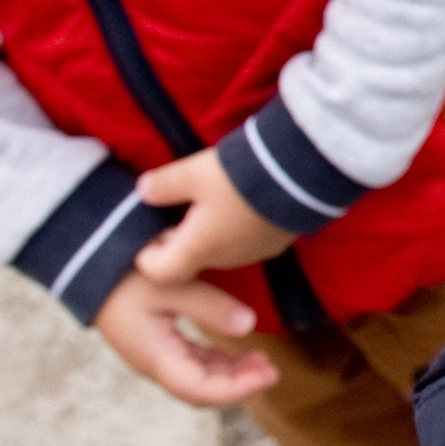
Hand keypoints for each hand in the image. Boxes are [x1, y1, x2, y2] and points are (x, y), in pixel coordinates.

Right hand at [93, 261, 280, 405]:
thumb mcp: (169, 284)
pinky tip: (235, 352)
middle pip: (201, 390)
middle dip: (238, 384)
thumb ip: (209, 306)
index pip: (202, 390)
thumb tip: (248, 326)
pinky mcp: (153, 342)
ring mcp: (152, 354)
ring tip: (261, 361)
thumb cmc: (123, 271)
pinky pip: (189, 361)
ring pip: (196, 377)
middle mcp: (152, 363)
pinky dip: (215, 361)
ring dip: (229, 374)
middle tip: (272, 369)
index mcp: (155, 356)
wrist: (84, 261)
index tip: (270, 375)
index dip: (239, 389)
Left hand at [137, 143, 294, 281]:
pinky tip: (238, 202)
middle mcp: (224, 259)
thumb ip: (164, 184)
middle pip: (189, 262)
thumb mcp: (194, 172)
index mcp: (199, 248)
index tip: (148, 232)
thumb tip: (143, 192)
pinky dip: (231, 230)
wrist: (302, 175)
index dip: (146, 256)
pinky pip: (242, 243)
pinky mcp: (274, 244)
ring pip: (217, 252)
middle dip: (176, 241)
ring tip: (206, 203)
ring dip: (205, 234)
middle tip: (172, 211)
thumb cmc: (238, 177)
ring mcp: (252, 254)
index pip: (160, 273)